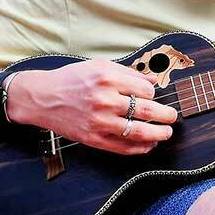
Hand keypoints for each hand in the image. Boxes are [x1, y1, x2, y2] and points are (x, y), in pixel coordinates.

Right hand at [7, 59, 178, 154]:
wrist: (42, 98)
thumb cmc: (71, 79)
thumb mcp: (99, 66)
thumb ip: (128, 72)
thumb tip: (153, 80)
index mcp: (107, 78)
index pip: (146, 90)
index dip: (153, 93)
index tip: (151, 95)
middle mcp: (105, 100)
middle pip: (148, 111)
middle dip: (166, 115)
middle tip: (172, 117)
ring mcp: (99, 122)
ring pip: (139, 132)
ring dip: (158, 134)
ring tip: (166, 133)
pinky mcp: (93, 139)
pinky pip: (123, 147)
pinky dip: (140, 148)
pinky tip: (148, 145)